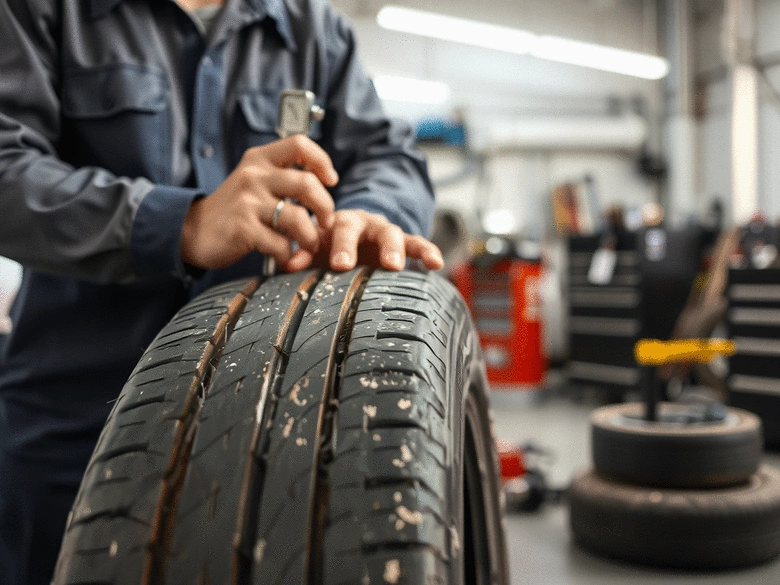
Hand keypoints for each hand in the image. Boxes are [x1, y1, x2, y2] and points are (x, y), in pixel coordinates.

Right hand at [180, 135, 337, 269]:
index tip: (331, 180)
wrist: (192, 231)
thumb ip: (281, 177)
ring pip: (298, 218)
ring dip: (311, 238)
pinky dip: (290, 256)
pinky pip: (281, 244)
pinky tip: (286, 258)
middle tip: (326, 222)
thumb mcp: (253, 181)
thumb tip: (323, 184)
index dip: (322, 161)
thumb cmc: (232, 209)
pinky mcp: (243, 228)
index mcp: (259, 159)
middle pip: (307, 184)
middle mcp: (254, 175)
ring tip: (308, 246)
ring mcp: (248, 202)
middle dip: (326, 208)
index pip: (299, 144)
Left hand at [281, 209, 443, 272]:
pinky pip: (418, 245)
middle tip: (371, 264)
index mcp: (340, 221)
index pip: (341, 227)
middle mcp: (365, 222)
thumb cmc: (326, 248)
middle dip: (370, 246)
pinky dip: (427, 252)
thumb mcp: (312, 250)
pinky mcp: (403, 245)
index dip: (340, 245)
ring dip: (396, 249)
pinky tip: (437, 264)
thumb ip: (301, 254)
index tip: (338, 265)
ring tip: (395, 266)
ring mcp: (385, 233)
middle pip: (368, 228)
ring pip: (395, 234)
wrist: (345, 242)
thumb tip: (290, 262)